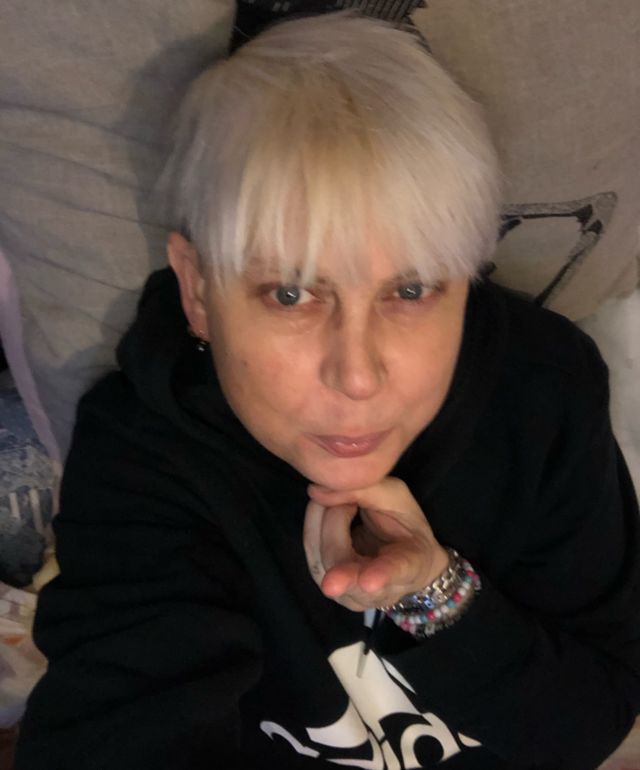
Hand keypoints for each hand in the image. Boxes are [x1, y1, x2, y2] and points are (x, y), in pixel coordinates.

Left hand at [303, 477, 448, 611]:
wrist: (401, 549)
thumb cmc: (404, 524)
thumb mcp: (396, 497)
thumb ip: (364, 490)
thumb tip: (315, 492)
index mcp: (411, 565)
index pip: (395, 572)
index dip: (382, 576)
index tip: (368, 583)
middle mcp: (379, 591)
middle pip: (345, 564)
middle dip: (336, 521)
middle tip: (349, 497)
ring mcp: (349, 593)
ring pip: (321, 558)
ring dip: (323, 518)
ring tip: (341, 500)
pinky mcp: (326, 582)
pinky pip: (311, 550)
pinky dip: (315, 522)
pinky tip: (328, 509)